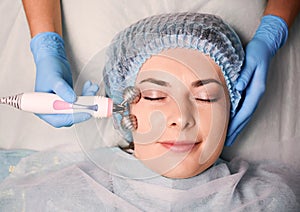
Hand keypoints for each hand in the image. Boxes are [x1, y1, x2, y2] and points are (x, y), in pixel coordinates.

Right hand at [30, 32, 97, 126]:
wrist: (51, 59)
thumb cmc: (47, 68)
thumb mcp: (54, 79)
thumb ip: (62, 90)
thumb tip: (72, 100)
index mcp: (43, 107)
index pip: (58, 120)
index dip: (73, 118)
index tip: (86, 113)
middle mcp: (52, 108)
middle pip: (70, 116)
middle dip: (84, 107)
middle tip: (93, 100)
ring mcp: (61, 104)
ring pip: (78, 108)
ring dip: (88, 99)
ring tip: (92, 88)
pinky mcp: (69, 99)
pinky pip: (81, 101)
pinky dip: (87, 94)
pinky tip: (90, 86)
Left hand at [225, 15, 287, 145]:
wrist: (265, 46)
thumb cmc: (257, 53)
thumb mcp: (251, 61)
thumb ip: (245, 74)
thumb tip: (238, 87)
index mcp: (256, 89)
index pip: (245, 111)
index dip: (236, 124)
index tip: (228, 134)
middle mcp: (256, 94)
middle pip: (245, 116)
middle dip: (237, 129)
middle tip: (227, 141)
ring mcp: (254, 93)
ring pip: (245, 114)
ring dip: (238, 126)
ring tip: (230, 136)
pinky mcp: (250, 91)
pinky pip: (244, 107)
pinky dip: (238, 117)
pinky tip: (233, 121)